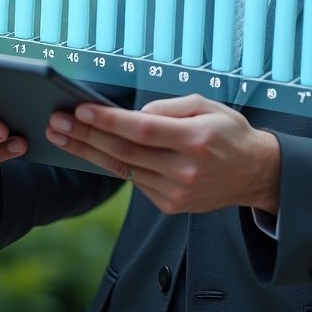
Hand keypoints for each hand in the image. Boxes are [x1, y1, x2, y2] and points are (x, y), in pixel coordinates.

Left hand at [46, 93, 280, 215]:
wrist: (255, 173)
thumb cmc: (230, 133)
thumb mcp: (208, 105)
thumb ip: (170, 107)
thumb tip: (135, 115)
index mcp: (195, 140)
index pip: (142, 130)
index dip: (108, 120)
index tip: (80, 110)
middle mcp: (185, 169)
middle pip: (124, 152)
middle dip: (85, 136)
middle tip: (56, 123)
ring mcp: (177, 192)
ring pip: (124, 169)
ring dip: (89, 152)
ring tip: (63, 135)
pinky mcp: (171, 205)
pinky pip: (136, 181)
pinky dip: (114, 164)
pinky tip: (92, 151)